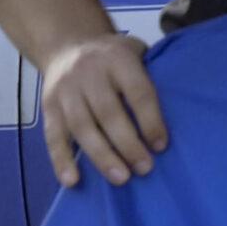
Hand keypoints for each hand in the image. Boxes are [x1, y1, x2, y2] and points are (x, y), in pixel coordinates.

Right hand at [38, 32, 167, 187]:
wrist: (66, 44)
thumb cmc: (112, 57)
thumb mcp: (134, 52)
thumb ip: (150, 75)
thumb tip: (178, 114)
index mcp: (117, 59)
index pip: (137, 91)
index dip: (150, 120)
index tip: (161, 146)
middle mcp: (89, 73)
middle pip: (108, 112)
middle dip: (127, 144)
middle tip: (145, 169)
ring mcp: (65, 91)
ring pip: (82, 127)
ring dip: (101, 156)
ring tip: (120, 178)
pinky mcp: (48, 107)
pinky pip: (53, 136)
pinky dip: (61, 160)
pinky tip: (72, 181)